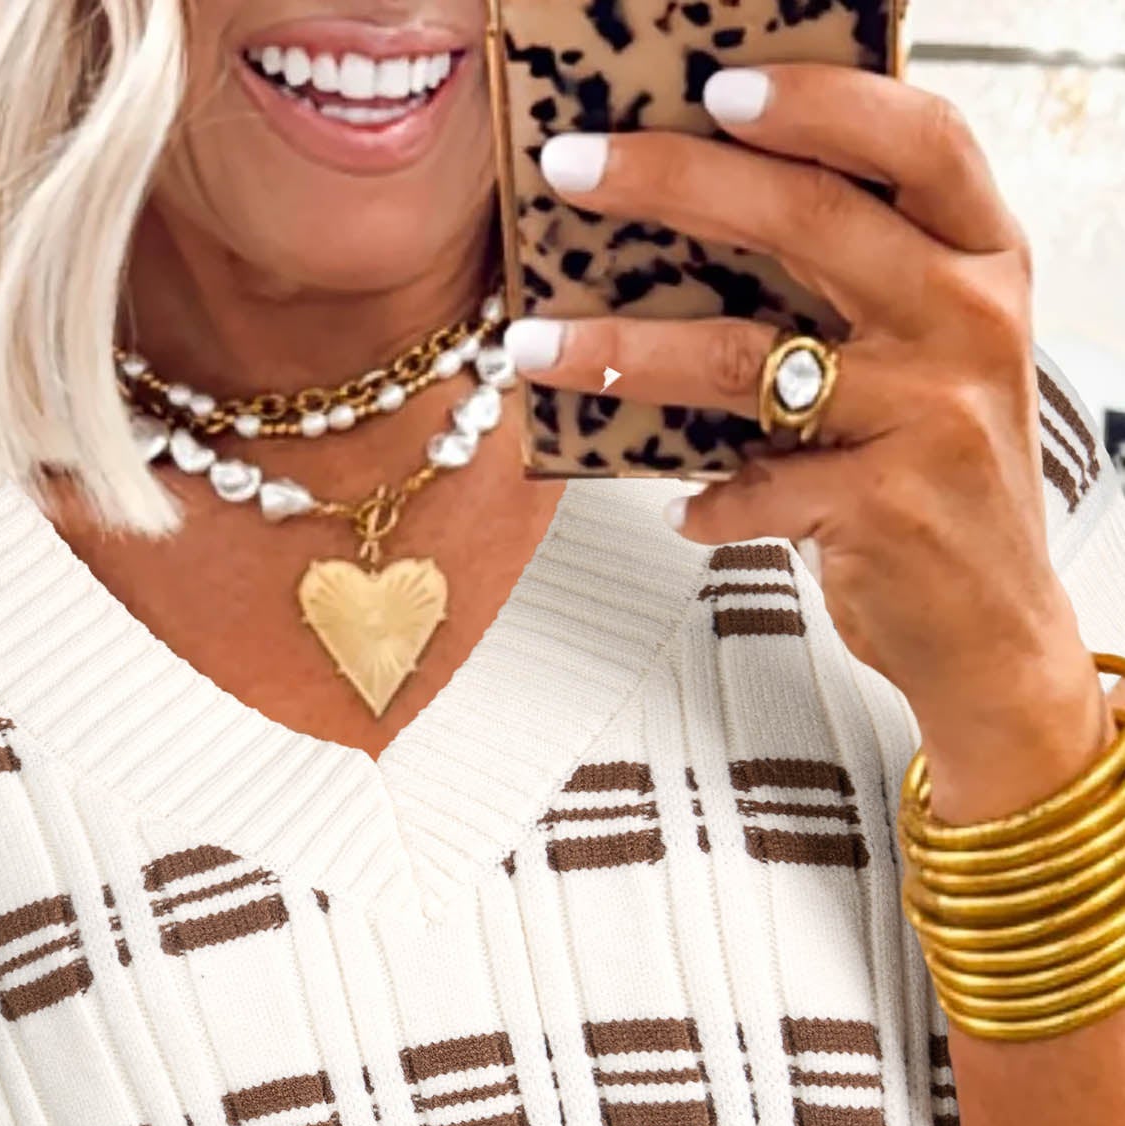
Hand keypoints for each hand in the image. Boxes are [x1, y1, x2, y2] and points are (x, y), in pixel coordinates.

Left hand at [504, 63, 1109, 819]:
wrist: (995, 631)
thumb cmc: (943, 481)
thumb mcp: (937, 357)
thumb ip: (864, 286)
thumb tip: (708, 217)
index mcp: (987, 262)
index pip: (917, 142)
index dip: (818, 103)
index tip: (716, 86)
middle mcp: (969, 321)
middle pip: (808, 220)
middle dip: (672, 182)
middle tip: (575, 168)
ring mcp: (928, 413)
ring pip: (743, 356)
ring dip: (622, 350)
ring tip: (537, 345)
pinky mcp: (881, 504)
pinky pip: (751, 485)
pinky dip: (705, 500)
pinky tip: (686, 508)